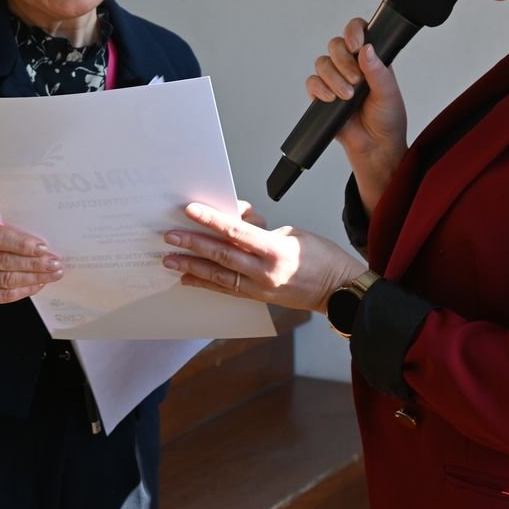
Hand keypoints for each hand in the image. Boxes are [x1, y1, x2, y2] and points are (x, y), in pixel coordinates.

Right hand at [0, 216, 63, 309]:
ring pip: (5, 279)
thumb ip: (8, 234)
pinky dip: (24, 290)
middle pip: (3, 260)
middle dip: (33, 263)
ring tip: (52, 274)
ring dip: (33, 277)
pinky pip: (2, 295)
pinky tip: (38, 284)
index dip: (21, 243)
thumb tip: (43, 245)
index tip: (44, 248)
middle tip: (55, 263)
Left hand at [163, 202, 364, 312]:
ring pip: (219, 276)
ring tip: (170, 259)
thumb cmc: (321, 257)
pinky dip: (205, 283)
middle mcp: (264, 271)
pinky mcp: (258, 297)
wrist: (339, 290)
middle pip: (222, 255)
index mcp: (275, 250)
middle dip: (193, 244)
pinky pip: (226, 290)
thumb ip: (260, 225)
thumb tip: (236, 214)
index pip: (235, 231)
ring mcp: (260, 288)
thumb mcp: (292, 231)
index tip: (190, 211)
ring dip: (192, 266)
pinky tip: (188, 277)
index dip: (211, 220)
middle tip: (170, 236)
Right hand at [306, 17, 407, 209]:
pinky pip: (312, 82)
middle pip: (335, 45)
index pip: (357, 32)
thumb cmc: (387, 119)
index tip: (357, 44)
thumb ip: (378, 70)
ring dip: (334, 78)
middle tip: (356, 79)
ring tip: (348, 96)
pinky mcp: (322, 95)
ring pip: (322, 63)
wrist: (376, 147)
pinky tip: (331, 99)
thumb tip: (367, 49)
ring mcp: (335, 80)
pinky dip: (320, 89)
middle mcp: (351, 66)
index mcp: (370, 59)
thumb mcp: (389, 92)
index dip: (353, 31)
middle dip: (343, 60)